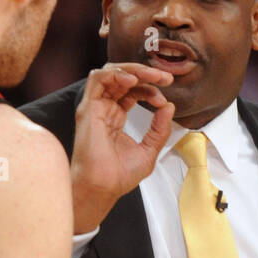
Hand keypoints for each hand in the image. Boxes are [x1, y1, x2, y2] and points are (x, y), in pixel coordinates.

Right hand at [71, 62, 173, 232]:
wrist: (103, 186)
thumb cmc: (119, 175)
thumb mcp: (150, 149)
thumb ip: (160, 128)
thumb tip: (169, 106)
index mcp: (116, 117)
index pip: (133, 91)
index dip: (151, 90)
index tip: (164, 100)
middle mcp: (105, 109)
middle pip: (123, 78)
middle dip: (146, 74)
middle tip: (165, 78)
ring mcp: (95, 107)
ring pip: (110, 72)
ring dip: (134, 70)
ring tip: (153, 76)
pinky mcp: (88, 108)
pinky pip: (97, 79)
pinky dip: (116, 74)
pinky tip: (133, 80)